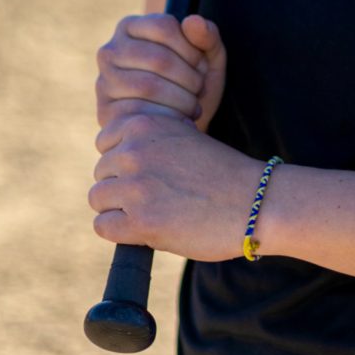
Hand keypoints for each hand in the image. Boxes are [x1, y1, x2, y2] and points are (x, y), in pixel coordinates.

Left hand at [89, 112, 261, 259]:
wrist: (255, 201)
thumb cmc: (223, 172)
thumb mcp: (185, 137)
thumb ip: (153, 140)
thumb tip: (118, 154)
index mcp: (147, 124)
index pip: (105, 140)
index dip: (121, 159)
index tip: (144, 171)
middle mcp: (136, 150)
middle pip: (101, 171)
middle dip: (121, 185)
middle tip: (154, 196)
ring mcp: (136, 186)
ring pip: (98, 198)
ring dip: (119, 208)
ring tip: (150, 212)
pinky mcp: (140, 222)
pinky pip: (103, 226)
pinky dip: (120, 231)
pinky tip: (145, 228)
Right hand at [95, 13, 226, 132]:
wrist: (177, 125)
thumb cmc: (191, 82)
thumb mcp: (208, 55)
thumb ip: (206, 35)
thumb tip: (193, 21)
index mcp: (131, 27)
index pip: (164, 27)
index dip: (191, 48)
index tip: (201, 64)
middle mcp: (110, 50)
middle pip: (158, 59)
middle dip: (189, 77)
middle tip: (199, 89)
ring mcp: (104, 81)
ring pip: (149, 86)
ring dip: (182, 99)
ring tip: (193, 105)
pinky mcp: (105, 112)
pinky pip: (139, 113)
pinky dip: (167, 117)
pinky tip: (178, 119)